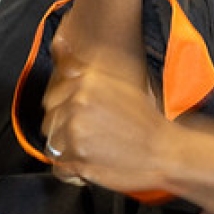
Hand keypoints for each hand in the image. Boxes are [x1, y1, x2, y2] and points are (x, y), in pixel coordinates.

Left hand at [40, 35, 174, 193]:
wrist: (164, 151)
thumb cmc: (144, 120)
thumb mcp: (117, 83)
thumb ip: (81, 67)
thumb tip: (58, 42)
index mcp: (88, 81)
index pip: (52, 97)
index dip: (66, 111)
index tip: (85, 118)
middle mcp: (79, 102)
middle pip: (49, 121)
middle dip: (65, 130)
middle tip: (94, 135)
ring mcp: (76, 131)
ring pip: (52, 145)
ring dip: (70, 151)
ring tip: (97, 148)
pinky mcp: (77, 158)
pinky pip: (59, 168)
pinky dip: (74, 170)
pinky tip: (95, 162)